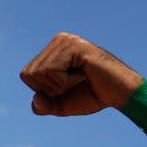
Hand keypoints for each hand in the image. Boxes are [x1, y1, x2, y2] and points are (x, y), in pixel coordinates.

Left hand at [20, 32, 143, 115]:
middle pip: (29, 74)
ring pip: (40, 73)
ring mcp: (66, 41)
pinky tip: (84, 73)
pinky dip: (66, 82)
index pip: (26, 75)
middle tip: (75, 83)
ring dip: (60, 85)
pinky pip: (52, 71)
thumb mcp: (60, 105)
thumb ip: (43, 105)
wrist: (120, 94)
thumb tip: (35, 99)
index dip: (43, 90)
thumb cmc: (92, 96)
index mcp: (52, 51)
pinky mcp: (75, 46)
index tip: (67, 87)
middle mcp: (58, 41)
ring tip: (81, 77)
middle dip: (50, 88)